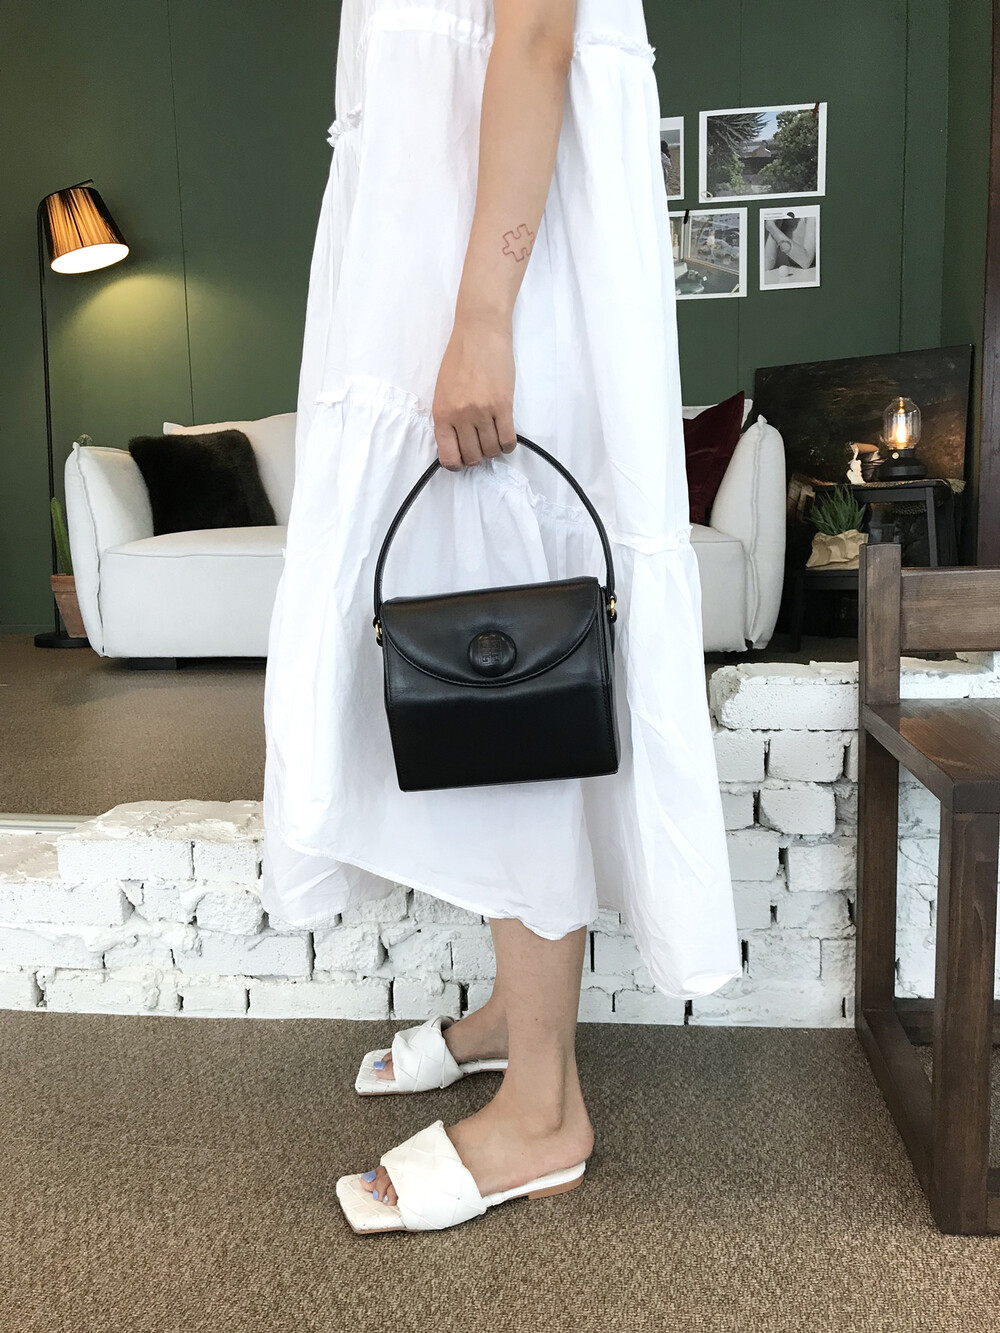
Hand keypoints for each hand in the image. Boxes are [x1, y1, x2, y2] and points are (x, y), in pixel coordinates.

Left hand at [431, 308, 517, 469]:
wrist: (480, 333)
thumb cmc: (459, 359)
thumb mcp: (442, 391)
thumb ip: (448, 418)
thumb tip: (457, 443)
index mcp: (442, 413)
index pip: (448, 456)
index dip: (457, 464)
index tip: (462, 459)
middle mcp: (461, 416)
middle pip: (472, 456)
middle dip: (477, 456)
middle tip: (480, 445)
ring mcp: (483, 412)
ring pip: (491, 450)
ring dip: (493, 449)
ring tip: (493, 437)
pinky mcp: (503, 406)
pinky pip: (508, 440)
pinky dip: (508, 445)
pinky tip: (506, 437)